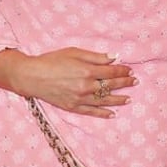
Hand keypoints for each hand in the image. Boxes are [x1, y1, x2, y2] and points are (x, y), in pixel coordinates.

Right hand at [0, 48, 136, 117]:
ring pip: (104, 100)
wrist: (32, 76)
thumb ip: (95, 56)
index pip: (111, 71)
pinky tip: (112, 113)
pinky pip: (91, 112)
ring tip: (129, 99)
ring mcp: (80, 99)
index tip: (130, 70)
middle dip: (124, 83)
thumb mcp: (73, 52)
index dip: (122, 71)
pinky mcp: (72, 107)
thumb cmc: (51, 60)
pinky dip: (102, 113)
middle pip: (110, 85)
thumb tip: (113, 57)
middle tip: (134, 82)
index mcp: (87, 71)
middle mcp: (86, 86)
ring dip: (118, 99)